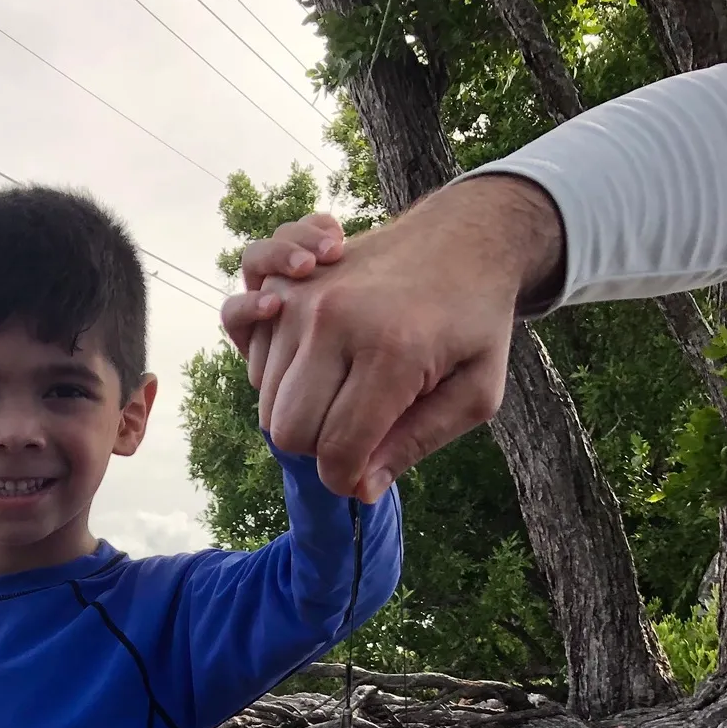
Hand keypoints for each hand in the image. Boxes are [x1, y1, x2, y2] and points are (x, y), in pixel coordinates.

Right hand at [218, 177, 564, 500]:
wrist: (463, 237)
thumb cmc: (475, 321)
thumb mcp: (475, 393)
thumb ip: (416, 445)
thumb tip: (360, 490)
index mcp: (391, 352)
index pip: (336, 452)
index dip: (347, 480)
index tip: (366, 474)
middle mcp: (334, 322)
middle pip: (289, 432)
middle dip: (319, 451)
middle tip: (358, 432)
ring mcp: (301, 300)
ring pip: (267, 401)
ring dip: (300, 412)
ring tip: (345, 390)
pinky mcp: (283, 286)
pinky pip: (251, 354)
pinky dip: (273, 372)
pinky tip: (312, 362)